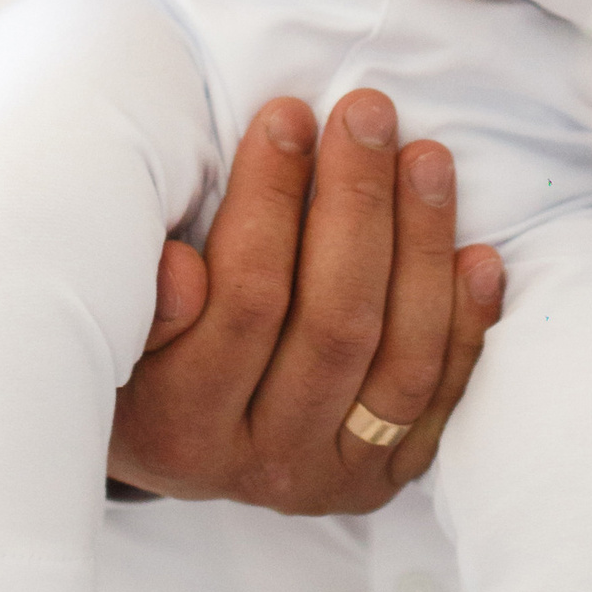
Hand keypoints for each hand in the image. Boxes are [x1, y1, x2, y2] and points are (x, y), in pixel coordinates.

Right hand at [111, 85, 505, 508]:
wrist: (177, 448)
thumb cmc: (140, 360)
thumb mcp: (112, 329)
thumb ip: (145, 303)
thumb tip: (182, 268)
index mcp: (183, 428)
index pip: (246, 302)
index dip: (272, 201)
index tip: (289, 115)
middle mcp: (266, 465)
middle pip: (335, 326)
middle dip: (358, 204)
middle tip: (367, 114)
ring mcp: (336, 477)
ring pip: (401, 360)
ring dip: (422, 248)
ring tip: (426, 157)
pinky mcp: (389, 476)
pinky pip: (440, 397)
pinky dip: (465, 324)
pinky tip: (479, 254)